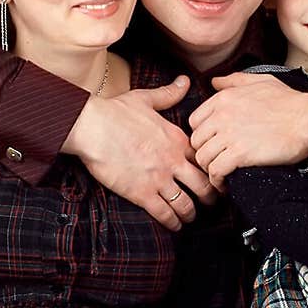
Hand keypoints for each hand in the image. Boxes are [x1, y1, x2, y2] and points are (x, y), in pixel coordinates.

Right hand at [65, 77, 215, 228]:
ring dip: (191, 213)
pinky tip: (175, 226)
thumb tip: (184, 81)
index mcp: (177, 139)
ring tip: (191, 218)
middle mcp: (173, 161)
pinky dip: (173, 223)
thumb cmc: (115, 112)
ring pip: (186, 204)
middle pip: (204, 185)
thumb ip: (169, 94)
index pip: (205, 159)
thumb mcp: (146, 98)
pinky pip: (165, 214)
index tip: (215, 176)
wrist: (92, 127)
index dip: (213, 170)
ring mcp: (159, 179)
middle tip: (212, 203)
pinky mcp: (143, 194)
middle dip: (211, 196)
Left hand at [189, 72, 307, 187]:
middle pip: (196, 142)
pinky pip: (216, 171)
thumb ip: (233, 81)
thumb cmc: (289, 102)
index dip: (202, 135)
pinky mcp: (240, 154)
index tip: (211, 144)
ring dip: (210, 169)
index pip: (195, 121)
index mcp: (224, 99)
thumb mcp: (260, 81)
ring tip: (220, 174)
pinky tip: (225, 183)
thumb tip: (214, 82)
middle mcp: (222, 116)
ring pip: (203, 158)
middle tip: (215, 161)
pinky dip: (218, 180)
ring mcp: (229, 135)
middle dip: (204, 153)